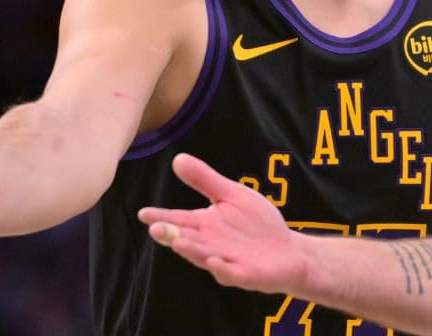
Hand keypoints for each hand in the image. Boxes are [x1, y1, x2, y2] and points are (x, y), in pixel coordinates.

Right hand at [137, 153, 306, 294]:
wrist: (288, 250)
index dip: (161, 217)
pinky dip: (222, 268)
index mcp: (205, 226)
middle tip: (155, 228)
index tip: (143, 213)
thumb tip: (177, 158)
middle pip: (187, 239)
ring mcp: (227, 261)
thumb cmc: (256, 224)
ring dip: (191, 251)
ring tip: (177, 241)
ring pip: (204, 257)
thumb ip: (205, 180)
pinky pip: (232, 273)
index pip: (178, 220)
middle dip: (171, 235)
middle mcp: (210, 245)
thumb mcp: (231, 196)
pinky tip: (214, 261)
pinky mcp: (246, 274)